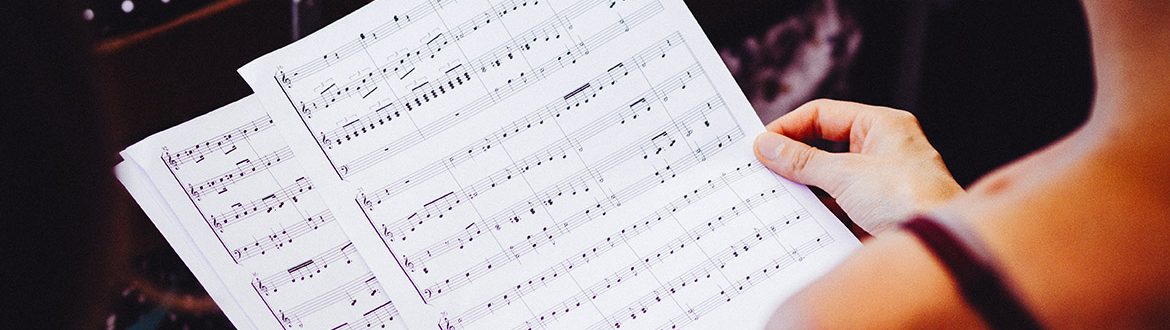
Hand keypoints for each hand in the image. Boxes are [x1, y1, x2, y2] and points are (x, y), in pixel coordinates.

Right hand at [753, 99, 963, 234]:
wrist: (939, 248)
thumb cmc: (909, 199)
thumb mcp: (846, 174)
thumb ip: (802, 160)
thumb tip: (768, 146)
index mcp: (882, 126)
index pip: (823, 115)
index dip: (789, 126)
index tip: (761, 144)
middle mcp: (882, 149)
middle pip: (824, 145)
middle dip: (793, 157)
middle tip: (762, 167)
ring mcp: (879, 182)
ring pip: (829, 176)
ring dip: (803, 185)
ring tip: (774, 192)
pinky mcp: (875, 211)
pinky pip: (837, 204)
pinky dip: (817, 209)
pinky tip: (797, 217)